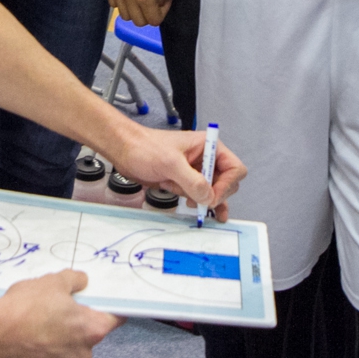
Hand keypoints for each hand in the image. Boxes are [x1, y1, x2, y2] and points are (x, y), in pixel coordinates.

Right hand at [0, 271, 121, 357]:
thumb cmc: (27, 308)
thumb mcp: (54, 281)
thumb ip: (74, 280)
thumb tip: (81, 281)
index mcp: (92, 329)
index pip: (115, 318)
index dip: (109, 305)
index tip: (101, 297)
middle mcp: (83, 352)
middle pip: (90, 330)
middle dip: (79, 317)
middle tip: (62, 301)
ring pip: (70, 342)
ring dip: (62, 330)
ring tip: (41, 313)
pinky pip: (53, 351)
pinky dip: (47, 340)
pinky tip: (32, 327)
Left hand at [109, 127, 245, 221]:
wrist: (124, 151)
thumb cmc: (145, 147)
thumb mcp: (170, 163)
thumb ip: (192, 180)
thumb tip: (209, 197)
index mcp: (208, 146)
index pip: (234, 168)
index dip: (227, 184)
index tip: (212, 196)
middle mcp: (205, 159)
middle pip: (227, 182)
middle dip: (216, 194)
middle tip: (202, 203)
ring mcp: (195, 171)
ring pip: (214, 191)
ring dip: (205, 201)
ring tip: (196, 207)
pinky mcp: (184, 181)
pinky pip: (200, 195)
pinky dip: (200, 203)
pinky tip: (198, 210)